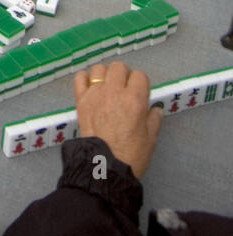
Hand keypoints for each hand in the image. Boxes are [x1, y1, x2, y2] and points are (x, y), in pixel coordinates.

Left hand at [74, 62, 162, 178]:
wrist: (104, 167)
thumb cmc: (131, 156)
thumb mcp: (151, 139)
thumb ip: (154, 119)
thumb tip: (155, 109)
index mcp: (135, 100)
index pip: (140, 76)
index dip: (141, 84)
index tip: (140, 95)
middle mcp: (114, 92)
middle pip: (119, 67)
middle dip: (124, 76)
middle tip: (125, 90)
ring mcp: (95, 94)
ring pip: (99, 69)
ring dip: (105, 75)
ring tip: (108, 88)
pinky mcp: (81, 100)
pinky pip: (80, 77)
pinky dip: (85, 79)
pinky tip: (91, 89)